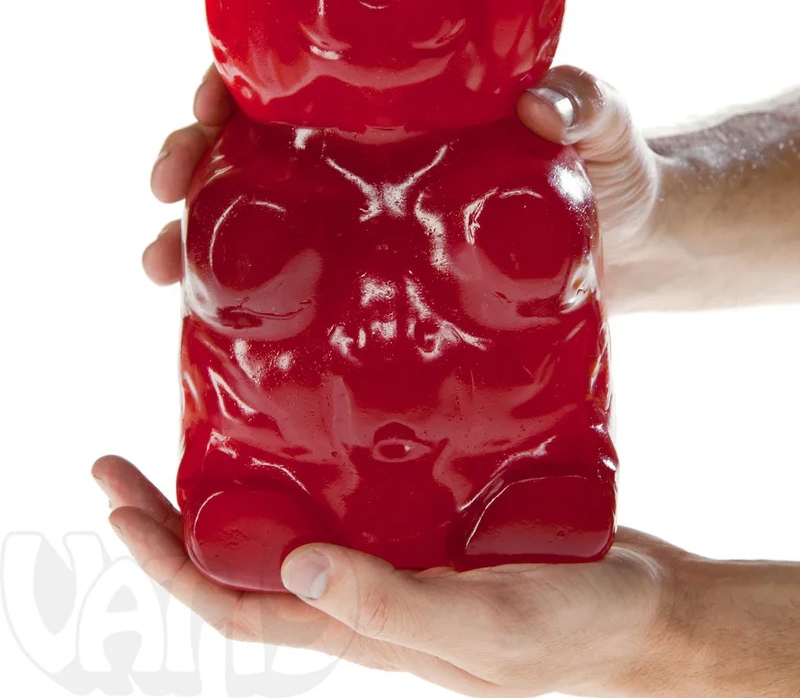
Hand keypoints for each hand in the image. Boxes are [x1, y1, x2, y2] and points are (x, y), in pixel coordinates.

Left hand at [92, 455, 684, 697]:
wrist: (642, 612)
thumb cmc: (572, 633)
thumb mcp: (485, 628)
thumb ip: (393, 607)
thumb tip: (295, 567)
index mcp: (358, 625)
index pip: (233, 603)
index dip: (164, 562)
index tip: (114, 505)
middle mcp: (360, 587)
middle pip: (243, 560)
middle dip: (172, 518)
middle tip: (123, 459)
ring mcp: (392, 551)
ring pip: (290, 520)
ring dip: (235, 482)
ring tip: (202, 424)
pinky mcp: (427, 516)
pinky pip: (352, 488)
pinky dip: (316, 455)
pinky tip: (316, 408)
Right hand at [143, 64, 671, 311]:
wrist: (627, 252)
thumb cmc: (612, 174)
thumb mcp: (603, 128)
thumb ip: (585, 104)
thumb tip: (541, 108)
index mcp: (404, 100)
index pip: (302, 70)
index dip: (240, 78)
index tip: (207, 104)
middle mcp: (369, 152)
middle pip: (256, 138)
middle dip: (192, 151)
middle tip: (166, 186)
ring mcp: (366, 217)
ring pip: (258, 210)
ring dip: (196, 231)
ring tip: (160, 264)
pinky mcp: (375, 279)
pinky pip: (299, 280)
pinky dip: (246, 293)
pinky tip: (209, 316)